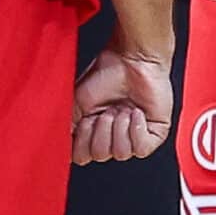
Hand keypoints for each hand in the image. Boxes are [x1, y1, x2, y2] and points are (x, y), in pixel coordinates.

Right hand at [71, 45, 173, 163]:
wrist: (131, 59)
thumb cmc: (106, 73)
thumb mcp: (76, 102)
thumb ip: (67, 128)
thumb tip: (61, 148)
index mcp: (94, 130)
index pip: (83, 156)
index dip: (82, 140)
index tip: (85, 120)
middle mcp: (113, 135)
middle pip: (100, 155)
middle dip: (102, 130)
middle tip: (107, 110)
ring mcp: (134, 135)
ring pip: (121, 153)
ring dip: (119, 127)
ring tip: (122, 109)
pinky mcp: (154, 133)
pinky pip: (141, 149)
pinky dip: (136, 130)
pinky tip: (136, 112)